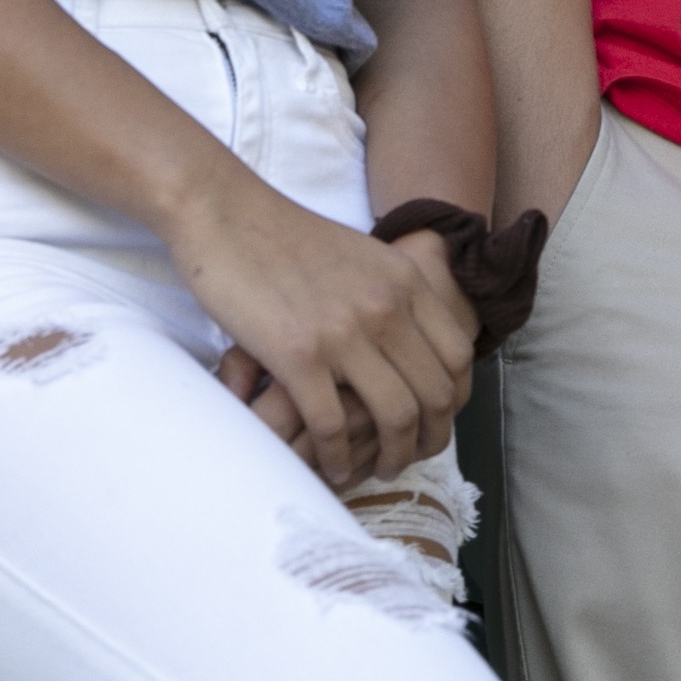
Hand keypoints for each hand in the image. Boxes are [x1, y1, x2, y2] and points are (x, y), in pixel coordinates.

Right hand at [177, 188, 474, 488]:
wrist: (222, 212)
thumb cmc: (280, 235)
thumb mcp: (359, 255)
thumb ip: (389, 292)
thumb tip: (409, 337)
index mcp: (405, 280)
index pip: (458, 356)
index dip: (454, 399)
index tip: (436, 420)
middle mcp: (385, 307)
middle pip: (436, 394)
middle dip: (430, 438)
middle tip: (410, 455)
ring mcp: (344, 332)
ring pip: (396, 416)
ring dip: (393, 454)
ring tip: (379, 468)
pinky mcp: (298, 355)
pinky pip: (333, 424)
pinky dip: (338, 455)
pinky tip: (332, 464)